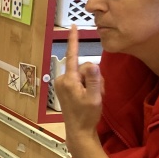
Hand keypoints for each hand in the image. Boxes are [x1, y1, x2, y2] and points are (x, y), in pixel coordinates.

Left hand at [55, 26, 104, 142]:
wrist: (79, 130)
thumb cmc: (87, 115)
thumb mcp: (94, 97)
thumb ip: (94, 80)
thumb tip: (92, 64)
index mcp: (69, 80)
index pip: (73, 56)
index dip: (74, 40)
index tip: (73, 26)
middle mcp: (63, 79)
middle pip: (84, 67)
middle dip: (93, 77)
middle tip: (96, 93)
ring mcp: (63, 83)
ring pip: (84, 73)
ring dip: (92, 83)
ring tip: (92, 97)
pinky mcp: (65, 87)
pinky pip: (80, 79)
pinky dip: (87, 85)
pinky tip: (87, 97)